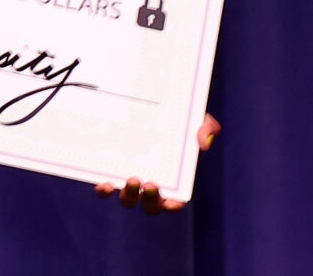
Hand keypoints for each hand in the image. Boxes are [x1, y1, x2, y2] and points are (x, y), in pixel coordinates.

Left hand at [93, 113, 219, 212]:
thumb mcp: (199, 120)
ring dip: (129, 195)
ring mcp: (131, 180)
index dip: (174, 205)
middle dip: (150, 199)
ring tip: (132, 179)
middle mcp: (151, 186)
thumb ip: (208, 128)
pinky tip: (105, 183)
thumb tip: (203, 143)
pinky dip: (105, 190)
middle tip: (151, 184)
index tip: (172, 203)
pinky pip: (107, 188)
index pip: (175, 202)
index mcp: (173, 181)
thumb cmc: (181, 120)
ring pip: (128, 200)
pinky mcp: (112, 171)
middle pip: (150, 205)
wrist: (154, 106)